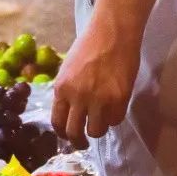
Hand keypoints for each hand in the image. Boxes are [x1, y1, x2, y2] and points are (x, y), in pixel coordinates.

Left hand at [50, 16, 141, 147]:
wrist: (112, 32)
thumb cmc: (89, 46)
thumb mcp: (68, 69)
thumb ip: (67, 91)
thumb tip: (68, 112)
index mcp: (62, 88)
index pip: (57, 122)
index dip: (62, 133)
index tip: (67, 135)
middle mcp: (78, 97)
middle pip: (74, 133)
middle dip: (78, 142)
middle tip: (83, 143)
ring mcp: (99, 99)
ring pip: (96, 131)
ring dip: (98, 128)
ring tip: (101, 119)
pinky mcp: (119, 99)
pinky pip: (115, 120)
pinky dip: (114, 117)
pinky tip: (114, 107)